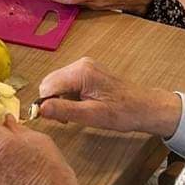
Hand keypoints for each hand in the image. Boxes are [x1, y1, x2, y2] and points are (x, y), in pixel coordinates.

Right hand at [37, 57, 182, 135]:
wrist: (145, 107)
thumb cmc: (123, 112)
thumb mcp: (92, 116)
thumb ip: (64, 110)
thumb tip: (39, 108)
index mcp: (81, 72)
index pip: (47, 86)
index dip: (45, 104)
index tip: (56, 119)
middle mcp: (80, 64)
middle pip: (50, 82)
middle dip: (52, 101)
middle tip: (66, 119)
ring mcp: (84, 66)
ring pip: (57, 83)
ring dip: (59, 100)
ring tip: (76, 113)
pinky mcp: (88, 71)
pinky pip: (67, 83)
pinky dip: (67, 96)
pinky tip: (80, 106)